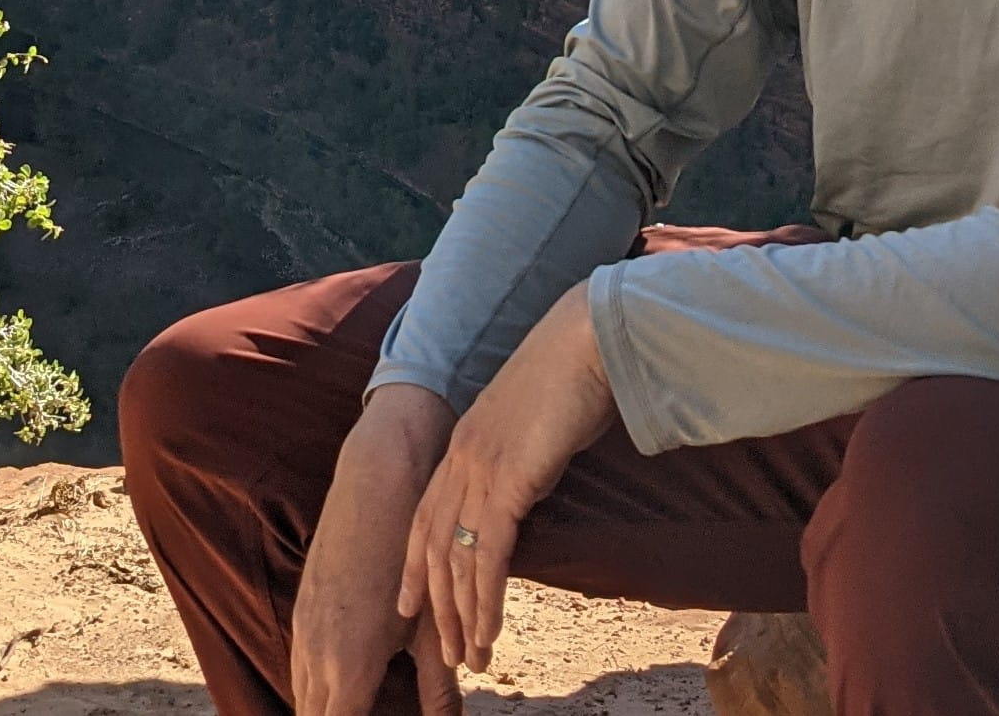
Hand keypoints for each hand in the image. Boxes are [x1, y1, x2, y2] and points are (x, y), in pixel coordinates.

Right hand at [291, 383, 458, 715]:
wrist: (377, 485)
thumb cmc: (413, 554)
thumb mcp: (433, 625)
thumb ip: (438, 687)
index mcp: (350, 666)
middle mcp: (317, 655)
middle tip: (369, 714)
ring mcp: (304, 630)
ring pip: (302, 697)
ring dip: (324, 708)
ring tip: (357, 706)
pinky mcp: (302, 609)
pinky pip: (300, 667)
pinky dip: (316, 687)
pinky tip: (341, 684)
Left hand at [399, 284, 616, 674]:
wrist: (587, 339)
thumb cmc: (575, 373)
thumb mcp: (536, 421)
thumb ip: (522, 454)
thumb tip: (530, 479)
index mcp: (464, 440)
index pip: (426, 515)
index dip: (415, 564)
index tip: (411, 604)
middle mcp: (461, 457)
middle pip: (432, 546)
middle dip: (437, 606)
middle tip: (446, 653)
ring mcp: (479, 469)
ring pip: (455, 560)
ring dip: (461, 616)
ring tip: (471, 658)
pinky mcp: (506, 482)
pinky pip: (486, 556)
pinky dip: (485, 600)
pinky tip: (490, 631)